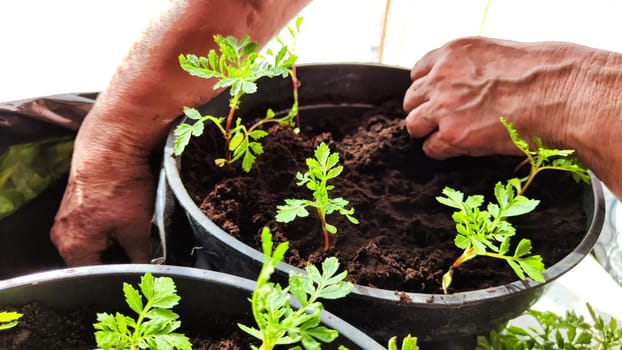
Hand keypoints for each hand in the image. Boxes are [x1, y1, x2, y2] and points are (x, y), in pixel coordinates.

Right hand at [51, 116, 153, 265]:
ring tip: (132, 229)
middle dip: (118, 258)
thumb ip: (141, 257)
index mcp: (73, 247)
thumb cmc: (121, 185)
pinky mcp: (73, 204)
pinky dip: (108, 225)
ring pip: (94, 242)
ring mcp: (65, 219)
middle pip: (93, 261)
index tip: (138, 273)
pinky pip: (91, 225)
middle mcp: (62, 236)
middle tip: (139, 250)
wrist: (111, 145)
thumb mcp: (137, 228)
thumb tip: (149, 273)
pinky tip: (124, 215)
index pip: (96, 277)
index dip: (120, 276)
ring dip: (114, 240)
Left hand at [403, 37, 583, 159]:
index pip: (419, 72)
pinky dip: (441, 151)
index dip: (429, 89)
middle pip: (411, 99)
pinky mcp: (452, 134)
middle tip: (442, 120)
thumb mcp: (497, 54)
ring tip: (448, 135)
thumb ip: (469, 67)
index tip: (437, 98)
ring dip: (427, 131)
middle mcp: (441, 78)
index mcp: (452, 53)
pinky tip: (458, 148)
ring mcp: (443, 107)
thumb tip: (462, 85)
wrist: (559, 94)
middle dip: (424, 110)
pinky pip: (431, 148)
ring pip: (414, 124)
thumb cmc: (542, 74)